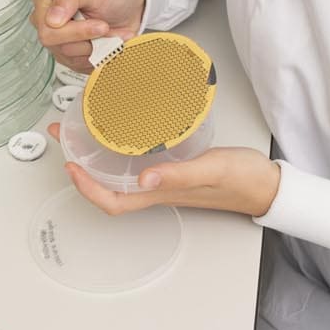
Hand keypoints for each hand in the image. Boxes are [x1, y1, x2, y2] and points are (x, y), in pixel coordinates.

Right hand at [30, 0, 145, 72]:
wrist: (130, 7)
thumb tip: (52, 19)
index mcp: (47, 2)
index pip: (46, 27)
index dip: (72, 31)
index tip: (99, 24)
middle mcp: (48, 23)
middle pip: (57, 45)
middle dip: (87, 38)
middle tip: (105, 27)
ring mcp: (59, 43)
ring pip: (72, 57)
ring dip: (98, 46)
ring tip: (110, 31)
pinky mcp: (72, 58)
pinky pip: (83, 66)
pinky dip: (101, 55)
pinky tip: (109, 41)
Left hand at [47, 122, 280, 216]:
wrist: (266, 183)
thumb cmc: (241, 180)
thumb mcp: (208, 170)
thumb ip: (177, 174)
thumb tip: (142, 178)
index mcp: (159, 193)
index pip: (111, 201)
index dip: (86, 188)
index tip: (70, 164)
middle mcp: (156, 188)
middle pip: (107, 186)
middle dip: (80, 165)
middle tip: (63, 134)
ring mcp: (164, 179)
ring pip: (119, 172)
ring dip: (95, 154)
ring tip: (80, 128)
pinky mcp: (174, 166)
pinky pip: (137, 161)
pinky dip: (119, 146)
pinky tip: (120, 129)